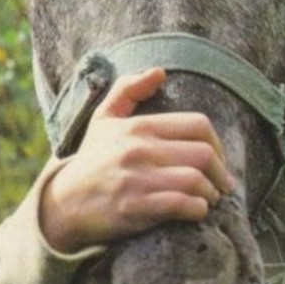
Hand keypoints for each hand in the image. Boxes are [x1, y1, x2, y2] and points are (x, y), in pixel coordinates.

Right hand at [39, 67, 234, 253]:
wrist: (63, 203)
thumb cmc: (91, 161)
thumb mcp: (103, 120)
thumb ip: (127, 90)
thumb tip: (159, 72)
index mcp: (138, 126)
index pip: (198, 125)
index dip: (218, 145)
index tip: (217, 161)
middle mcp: (139, 149)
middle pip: (204, 154)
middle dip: (220, 173)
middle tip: (221, 185)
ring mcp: (137, 179)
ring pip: (196, 181)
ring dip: (210, 194)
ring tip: (208, 199)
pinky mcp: (135, 207)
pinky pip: (182, 205)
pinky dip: (197, 210)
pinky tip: (195, 212)